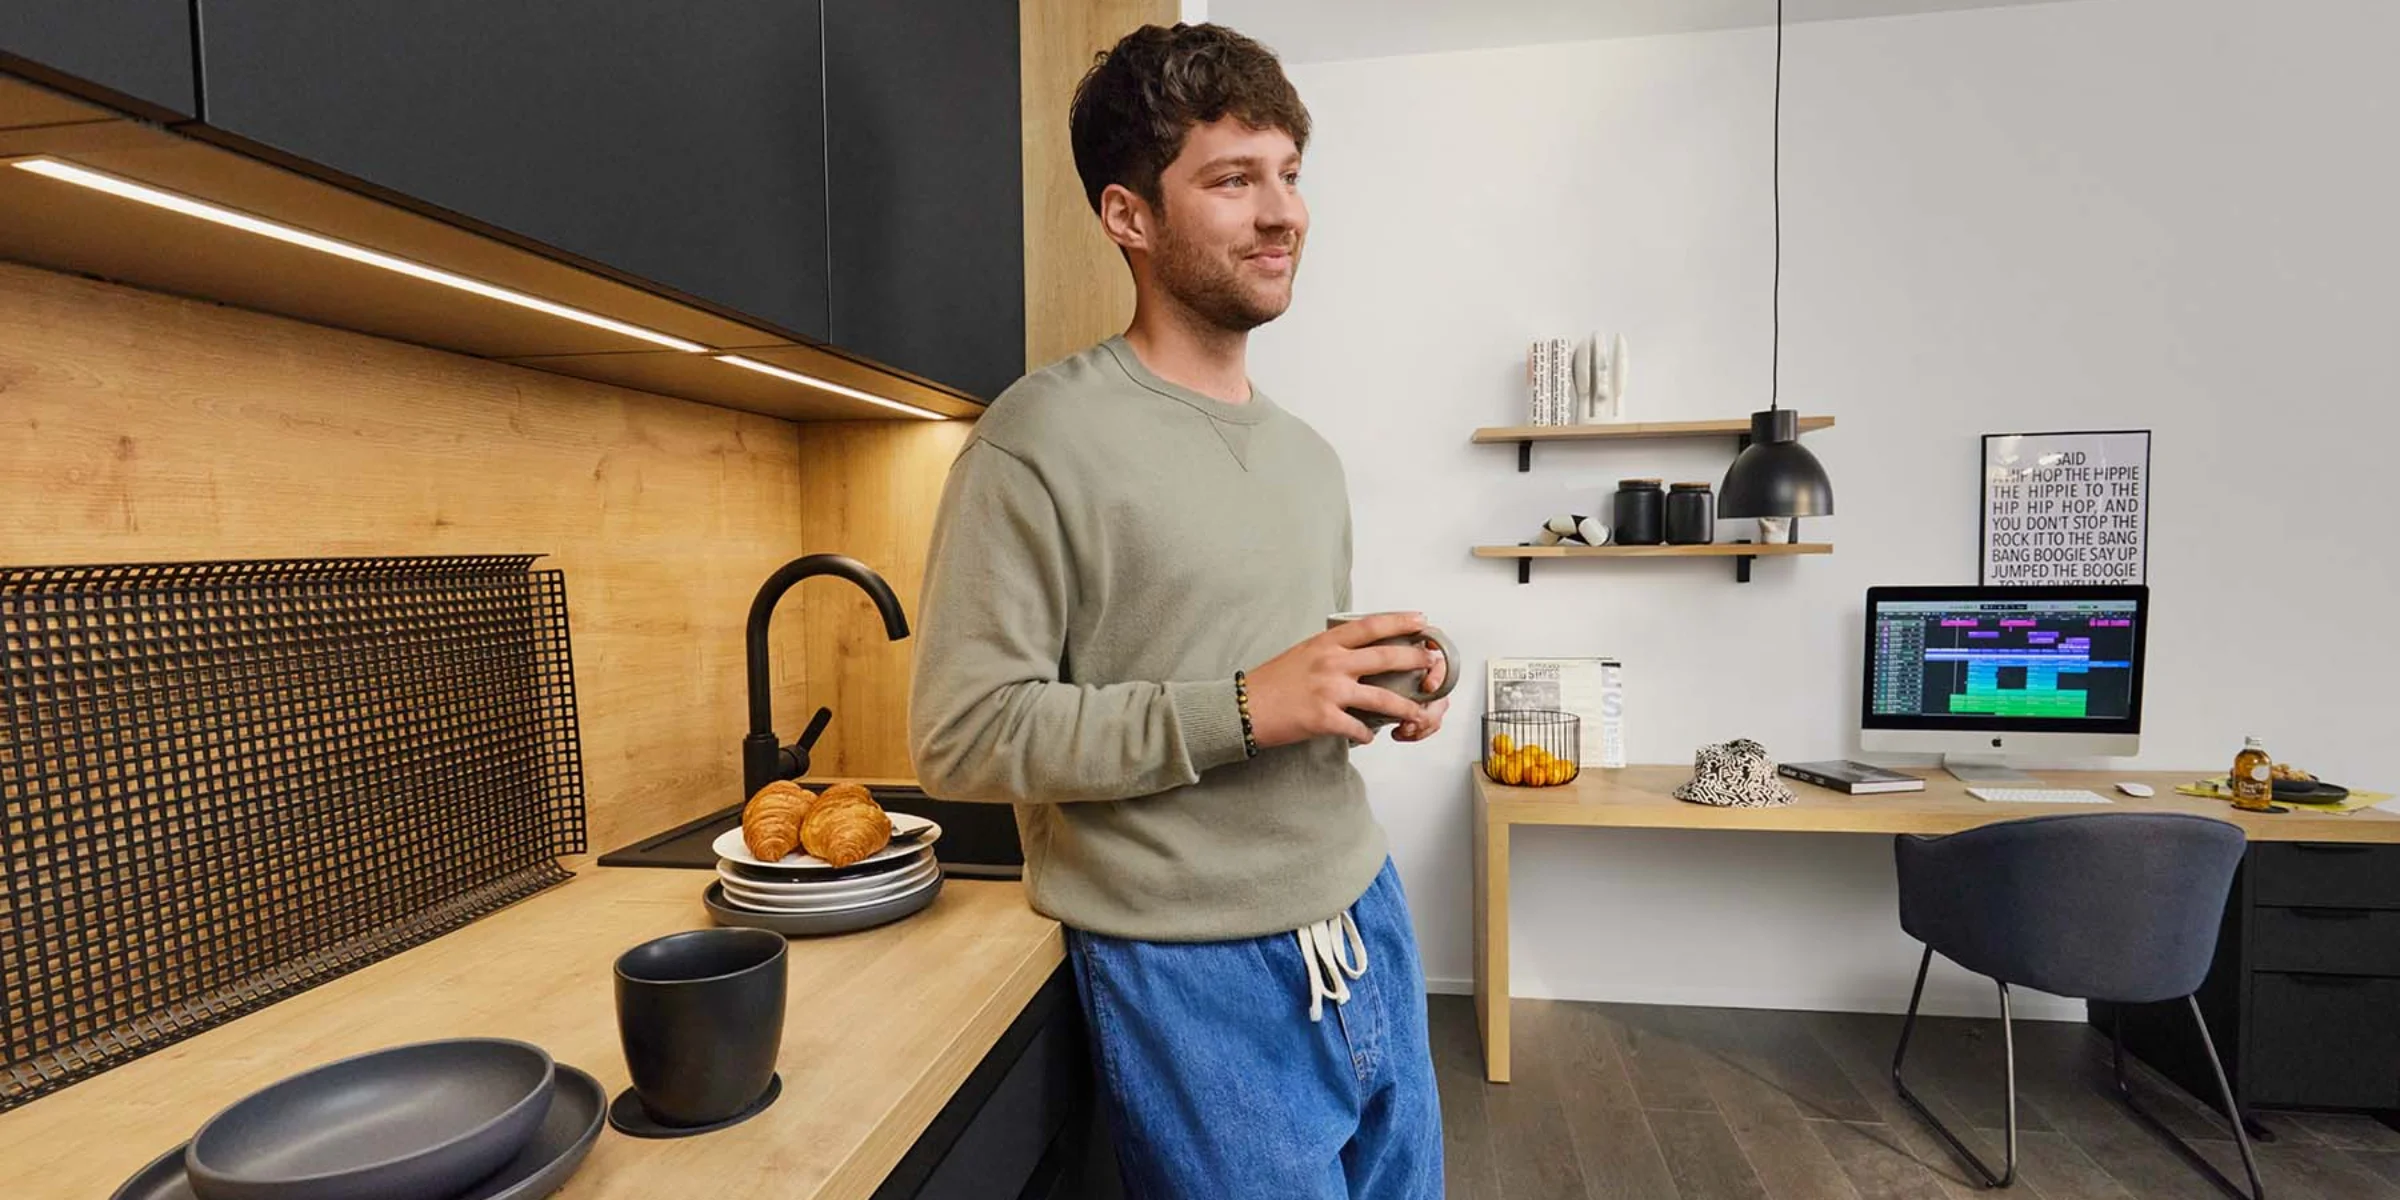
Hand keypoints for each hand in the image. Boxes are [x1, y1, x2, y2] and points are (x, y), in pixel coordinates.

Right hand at [1245, 612, 1438, 746]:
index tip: (1421, 620)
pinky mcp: (1324, 718)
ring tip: (1420, 713)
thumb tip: (1356, 651)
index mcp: (1326, 643)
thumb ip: (1330, 650)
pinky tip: (1371, 737)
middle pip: (1385, 657)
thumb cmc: (1271, 681)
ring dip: (1406, 707)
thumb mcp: (1302, 653)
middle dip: (1415, 660)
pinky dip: (1368, 734)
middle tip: (1432, 664)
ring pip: (1382, 698)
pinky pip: (1359, 728)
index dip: (1399, 621)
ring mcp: (1329, 691)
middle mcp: (1331, 663)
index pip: (1370, 626)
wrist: (1244, 707)